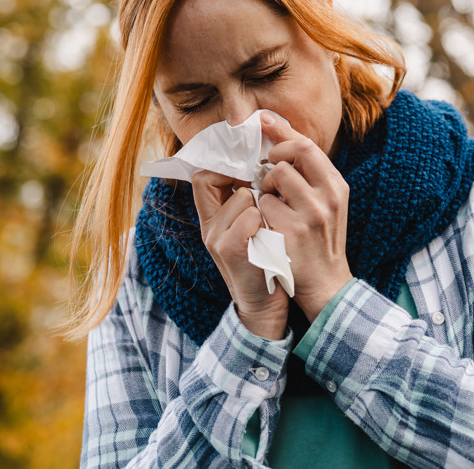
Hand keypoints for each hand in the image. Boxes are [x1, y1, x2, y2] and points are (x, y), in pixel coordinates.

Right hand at [190, 170, 288, 339]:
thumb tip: (257, 168)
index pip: (203, 177)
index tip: (249, 175)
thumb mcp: (247, 230)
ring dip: (263, 205)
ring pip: (243, 195)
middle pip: (217, 180)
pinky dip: (265, 222)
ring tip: (269, 226)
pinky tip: (270, 238)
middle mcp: (209, 227)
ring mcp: (217, 238)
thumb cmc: (263, 262)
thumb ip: (243, 204)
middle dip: (245, 183)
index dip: (225, 169)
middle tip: (263, 194)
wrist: (264, 307)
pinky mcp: (230, 250)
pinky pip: (251, 215)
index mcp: (211, 220)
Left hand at [258, 113, 353, 322]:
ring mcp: (310, 215)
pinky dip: (261, 210)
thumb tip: (283, 139)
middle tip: (267, 168)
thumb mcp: (328, 204)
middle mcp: (328, 197)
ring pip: (275, 177)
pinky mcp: (291, 231)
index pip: (309, 146)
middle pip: (293, 154)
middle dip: (274, 156)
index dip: (283, 131)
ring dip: (266, 186)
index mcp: (337, 187)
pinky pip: (264, 205)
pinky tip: (269, 224)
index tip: (264, 121)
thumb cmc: (321, 241)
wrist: (326, 285)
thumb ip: (311, 176)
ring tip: (272, 203)